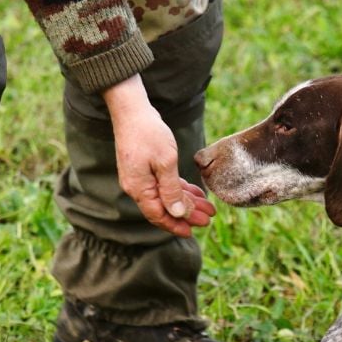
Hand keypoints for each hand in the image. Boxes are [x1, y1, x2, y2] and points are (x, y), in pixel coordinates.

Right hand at [104, 75, 215, 236]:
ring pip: (166, 197)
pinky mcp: (145, 169)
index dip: (176, 225)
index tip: (193, 231)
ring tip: (207, 207)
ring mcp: (141, 178)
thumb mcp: (166, 162)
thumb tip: (177, 213)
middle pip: (163, 209)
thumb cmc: (149, 134)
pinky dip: (179, 189)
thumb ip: (172, 190)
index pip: (158, 216)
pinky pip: (164, 185)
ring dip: (186, 202)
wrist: (133, 111)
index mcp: (140, 189)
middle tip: (208, 218)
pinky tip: (195, 192)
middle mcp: (137, 187)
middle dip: (187, 215)